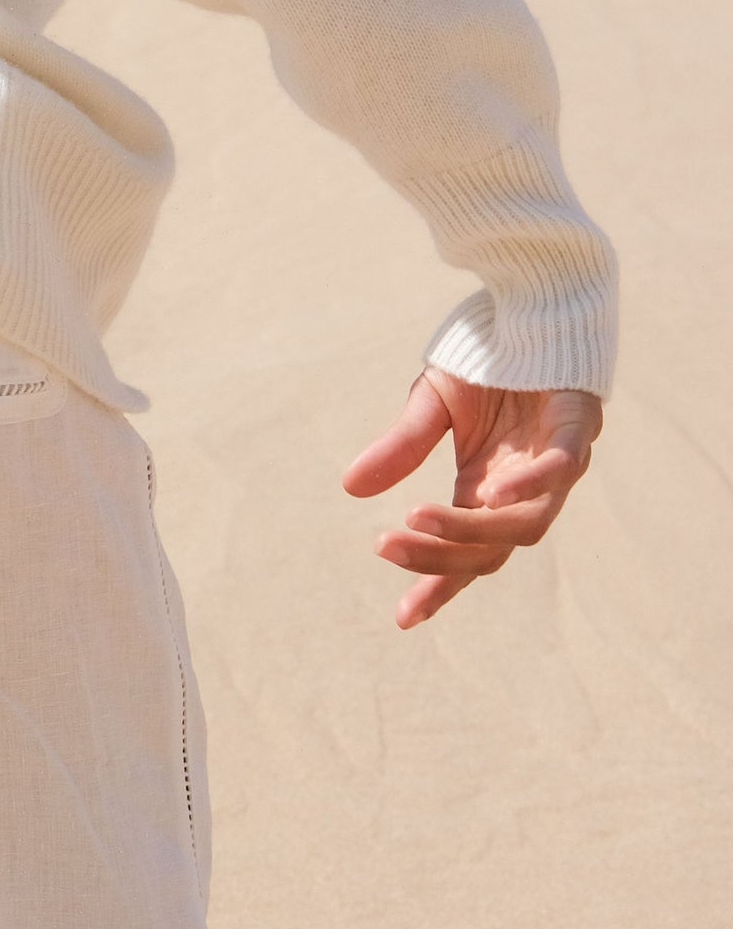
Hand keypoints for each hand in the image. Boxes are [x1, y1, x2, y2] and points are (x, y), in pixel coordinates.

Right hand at [342, 368, 601, 630]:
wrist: (531, 309)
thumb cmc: (485, 363)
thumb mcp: (429, 405)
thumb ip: (401, 448)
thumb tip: (350, 488)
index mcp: (485, 490)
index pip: (463, 555)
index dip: (436, 588)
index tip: (402, 619)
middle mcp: (522, 490)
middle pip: (488, 550)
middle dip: (436, 555)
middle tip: (385, 543)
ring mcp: (554, 466)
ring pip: (525, 525)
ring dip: (472, 529)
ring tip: (417, 516)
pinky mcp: (578, 429)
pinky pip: (559, 470)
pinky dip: (530, 486)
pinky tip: (491, 492)